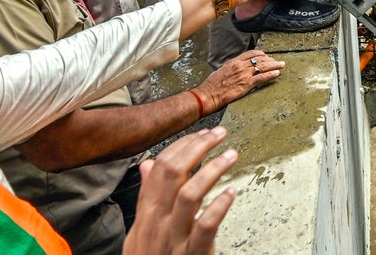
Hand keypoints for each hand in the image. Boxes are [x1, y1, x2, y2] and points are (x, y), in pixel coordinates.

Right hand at [123, 127, 237, 254]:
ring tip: (231, 155)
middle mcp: (158, 223)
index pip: (161, 169)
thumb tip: (149, 164)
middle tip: (219, 134)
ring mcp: (174, 238)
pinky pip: (206, 226)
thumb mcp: (142, 228)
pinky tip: (233, 192)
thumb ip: (147, 196)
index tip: (202, 133)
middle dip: (197, 148)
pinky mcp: (193, 253)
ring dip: (212, 170)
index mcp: (147, 214)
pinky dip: (220, 206)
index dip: (183, 146)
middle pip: (172, 174)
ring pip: (189, 195)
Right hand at [193, 50, 283, 112]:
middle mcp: (240, 66)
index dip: (261, 54)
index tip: (266, 56)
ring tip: (281, 65)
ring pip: (263, 67)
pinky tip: (277, 74)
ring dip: (274, 65)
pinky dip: (271, 75)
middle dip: (271, 60)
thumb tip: (234, 70)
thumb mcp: (220, 72)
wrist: (207, 95)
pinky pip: (262, 77)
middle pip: (260, 59)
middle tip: (278, 61)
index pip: (250, 53)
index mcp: (233, 62)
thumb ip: (230, 69)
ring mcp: (244, 75)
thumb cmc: (211, 86)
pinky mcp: (246, 84)